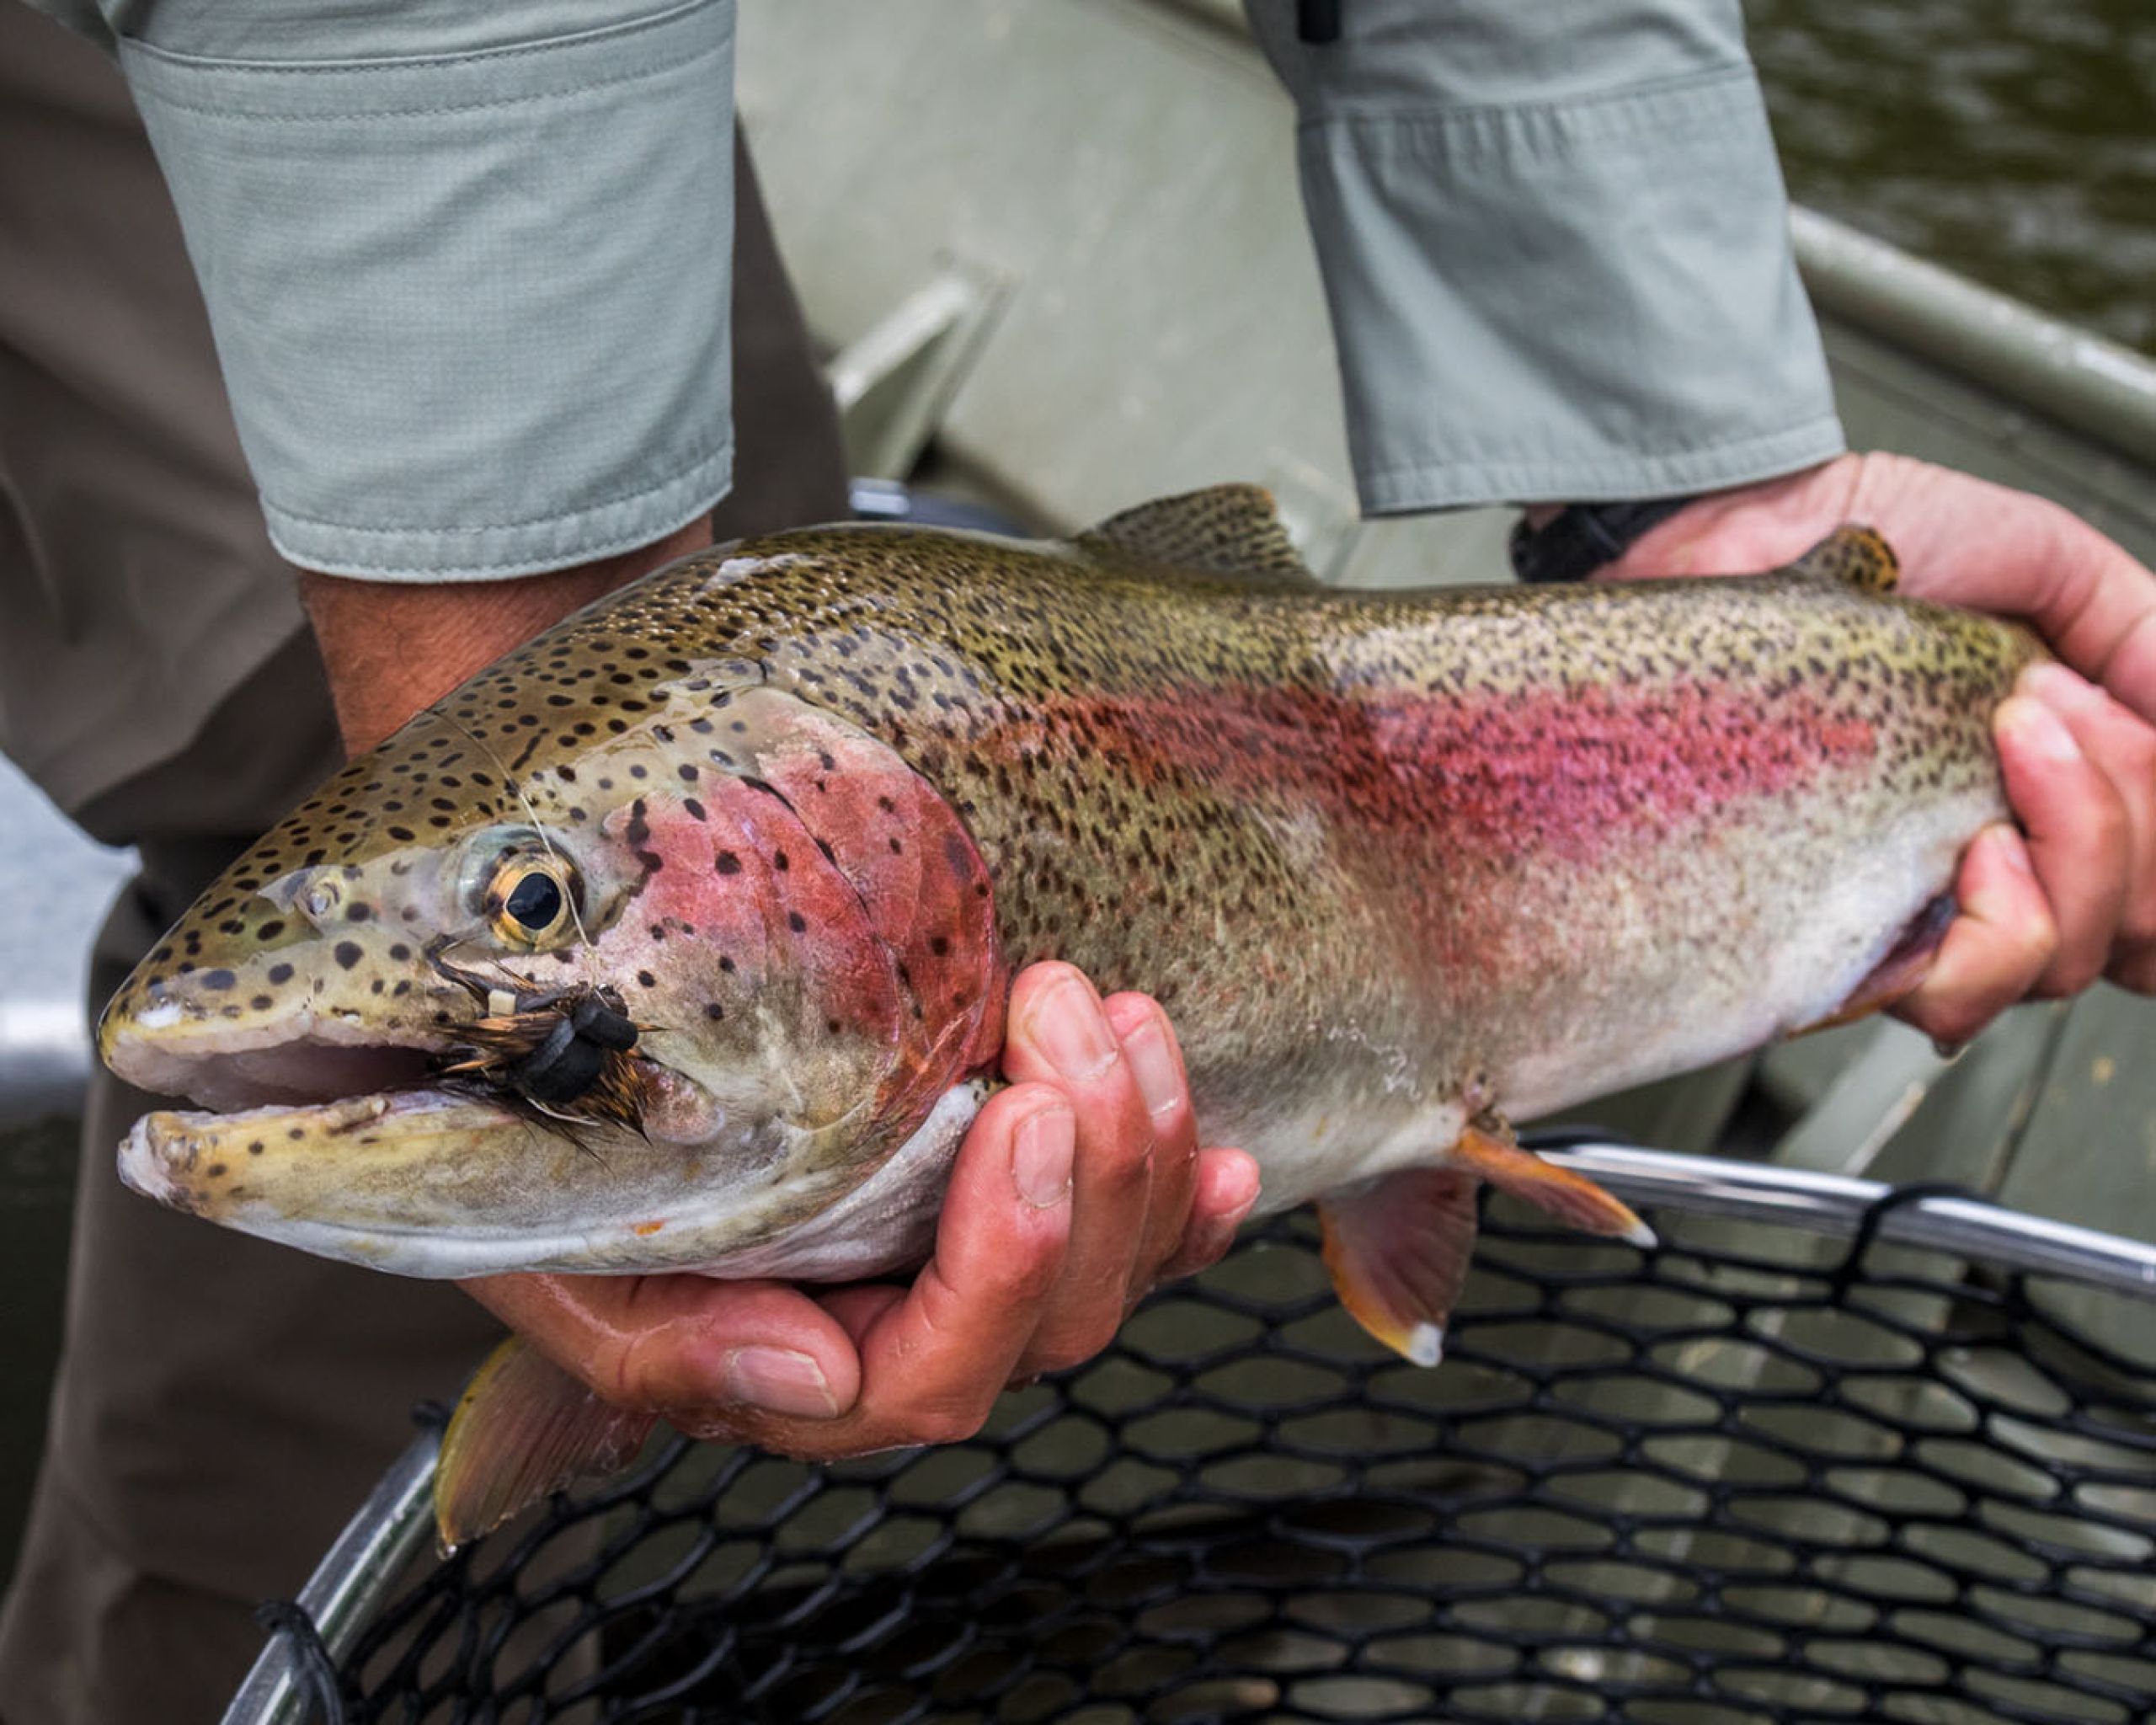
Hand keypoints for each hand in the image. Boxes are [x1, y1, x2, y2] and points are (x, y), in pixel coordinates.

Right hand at [462, 963, 1259, 1459]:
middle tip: (1066, 1007)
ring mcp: (966, 1282)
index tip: (1017, 1111)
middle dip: (1092, 1163)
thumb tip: (812, 1371)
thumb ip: (677, 1348)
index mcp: (798, 1375)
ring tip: (1126, 1018)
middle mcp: (899, 1343)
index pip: (934, 1376)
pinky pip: (1132, 1244)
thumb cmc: (556, 1170)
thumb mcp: (572, 1260)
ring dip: (1144, 1148)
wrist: (559, 1086)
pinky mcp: (1010, 1217)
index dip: (1002, 1261)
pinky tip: (1226, 1163)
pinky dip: (1187, 1204)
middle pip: (1053, 1321)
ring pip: (1109, 1274)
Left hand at [1601, 451, 2155, 1040]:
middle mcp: (1989, 855)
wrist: (1745, 530)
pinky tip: (1975, 848)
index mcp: (2043, 789)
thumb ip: (2138, 632)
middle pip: (2129, 928)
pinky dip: (2004, 928)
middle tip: (2039, 706)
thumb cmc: (1871, 546)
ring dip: (2078, 851)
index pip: (2151, 881)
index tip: (2101, 707)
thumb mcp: (2043, 561)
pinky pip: (1953, 995)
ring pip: (2058, 965)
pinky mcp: (1837, 922)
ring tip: (2011, 748)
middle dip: (2119, 811)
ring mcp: (1914, 893)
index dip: (2153, 816)